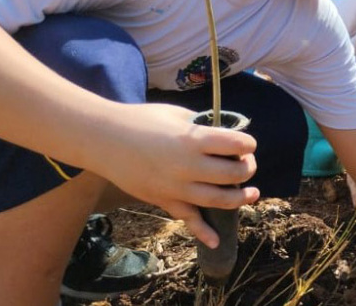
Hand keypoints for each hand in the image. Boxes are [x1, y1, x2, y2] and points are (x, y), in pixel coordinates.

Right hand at [95, 102, 259, 247]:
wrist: (104, 140)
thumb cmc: (141, 120)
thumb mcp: (176, 114)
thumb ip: (201, 126)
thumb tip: (223, 136)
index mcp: (193, 139)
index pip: (236, 145)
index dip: (248, 144)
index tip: (248, 144)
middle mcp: (189, 166)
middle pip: (233, 174)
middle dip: (247, 169)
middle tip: (247, 165)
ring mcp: (177, 187)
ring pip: (218, 200)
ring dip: (240, 198)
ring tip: (251, 194)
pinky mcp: (164, 200)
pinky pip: (187, 218)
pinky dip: (203, 232)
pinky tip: (217, 240)